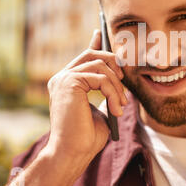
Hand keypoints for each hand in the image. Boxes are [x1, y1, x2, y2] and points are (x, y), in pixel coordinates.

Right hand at [45, 29, 127, 162]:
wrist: (73, 152)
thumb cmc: (86, 137)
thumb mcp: (100, 110)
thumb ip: (104, 92)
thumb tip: (117, 80)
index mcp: (67, 83)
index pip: (83, 57)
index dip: (94, 44)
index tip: (100, 32)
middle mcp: (62, 78)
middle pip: (92, 54)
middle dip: (113, 63)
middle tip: (124, 81)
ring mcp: (63, 79)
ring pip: (100, 65)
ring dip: (117, 85)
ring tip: (121, 105)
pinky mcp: (68, 82)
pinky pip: (100, 77)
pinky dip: (113, 92)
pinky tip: (116, 109)